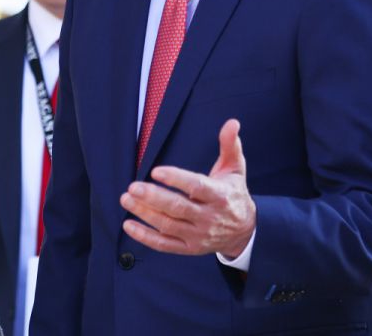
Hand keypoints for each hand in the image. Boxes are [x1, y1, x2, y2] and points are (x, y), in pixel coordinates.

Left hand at [120, 118, 255, 257]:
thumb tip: (232, 123)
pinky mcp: (189, 248)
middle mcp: (209, 218)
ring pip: (168, 225)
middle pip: (178, 208)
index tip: (156, 171)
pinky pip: (164, 244)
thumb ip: (230, 145)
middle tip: (133, 187)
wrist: (244, 231)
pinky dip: (144, 236)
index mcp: (220, 196)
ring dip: (144, 213)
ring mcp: (198, 235)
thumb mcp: (235, 169)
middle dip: (153, 197)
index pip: (197, 187)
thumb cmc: (233, 194)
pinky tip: (128, 224)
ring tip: (126, 199)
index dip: (176, 179)